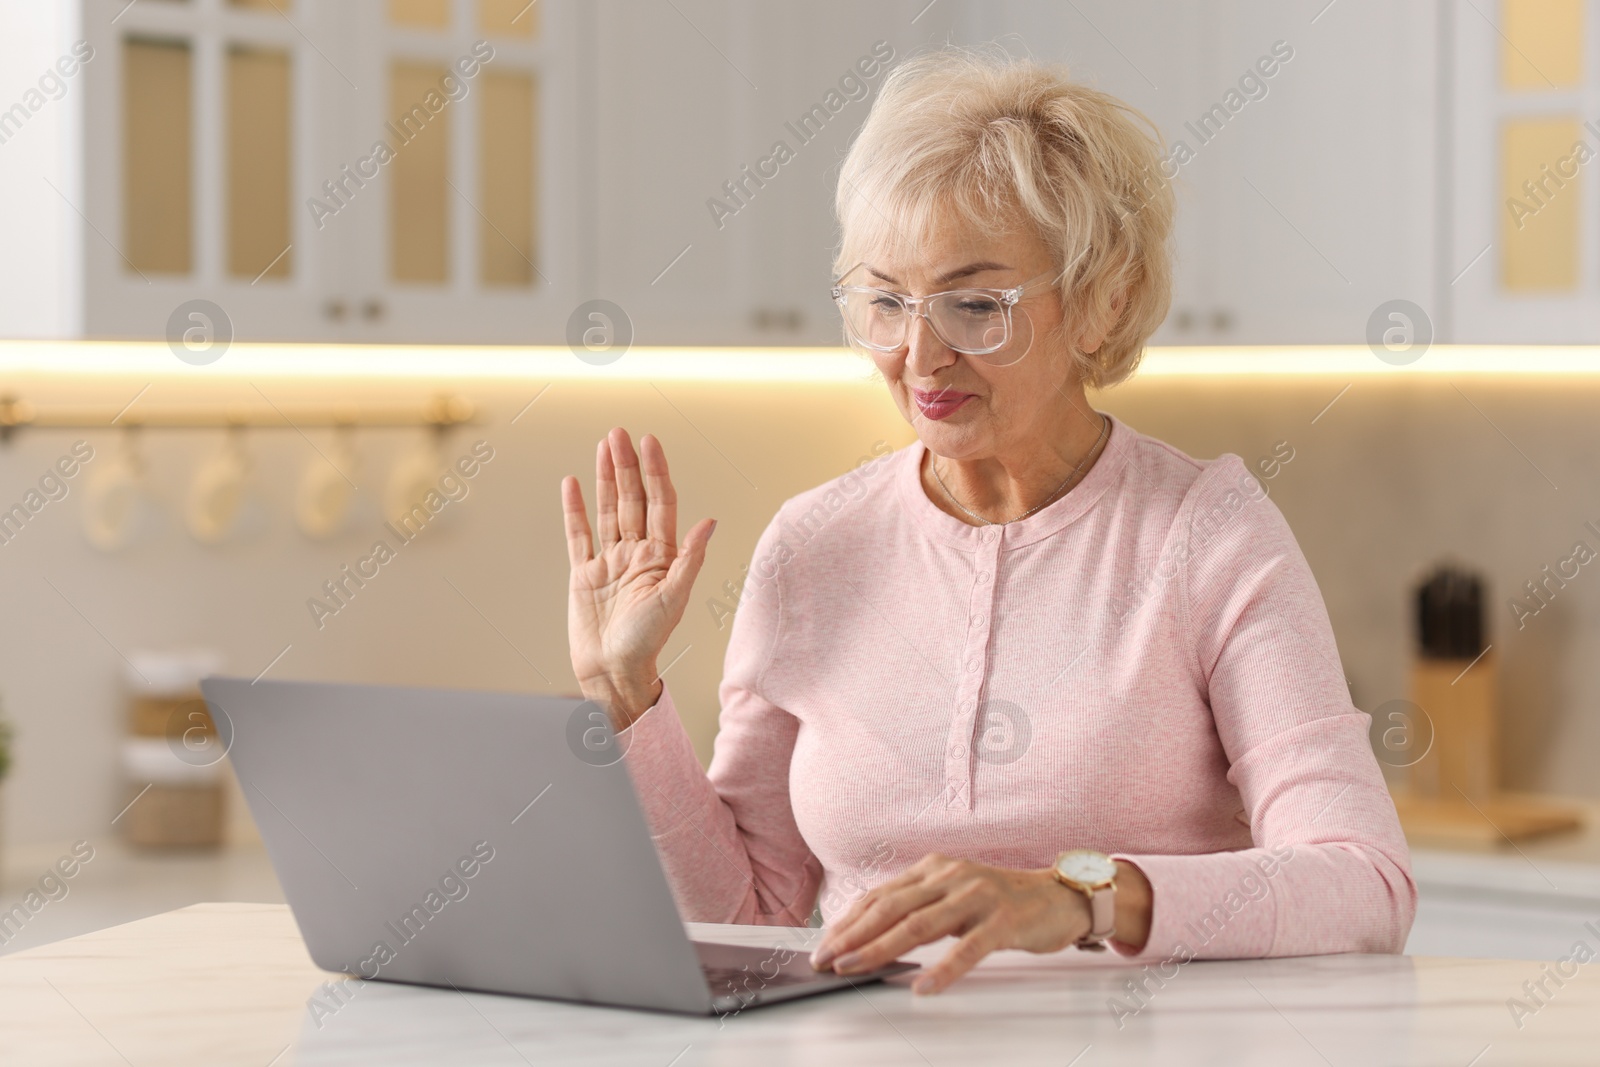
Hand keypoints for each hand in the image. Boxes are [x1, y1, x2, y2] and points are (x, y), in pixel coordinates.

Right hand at [562, 428, 715, 729]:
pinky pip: (579, 535)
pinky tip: (574, 483)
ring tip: (604, 445)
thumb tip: (710, 522)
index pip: (660, 503)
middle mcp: (637, 554)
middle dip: (627, 465)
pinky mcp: (584, 573)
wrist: (611, 671)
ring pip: (608, 510)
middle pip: (632, 500)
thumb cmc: (647, 642)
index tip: (649, 442)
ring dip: (606, 477)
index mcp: (662, 557)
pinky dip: (575, 509)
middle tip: (620, 432)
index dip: (655, 472)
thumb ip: (690, 559)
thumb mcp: (674, 599)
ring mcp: (610, 561)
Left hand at [809, 853, 1089, 995]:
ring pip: (920, 925)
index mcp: (934, 869)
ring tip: (855, 968)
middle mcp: (951, 876)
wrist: (1060, 897)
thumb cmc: (1002, 902)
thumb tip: (873, 936)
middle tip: (827, 959)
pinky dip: (943, 969)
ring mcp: (977, 897)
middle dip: (853, 935)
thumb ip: (919, 909)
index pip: (881, 895)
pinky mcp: (1003, 921)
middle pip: (891, 907)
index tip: (824, 945)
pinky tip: (923, 986)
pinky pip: (967, 948)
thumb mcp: (954, 896)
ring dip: (881, 948)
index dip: (849, 920)